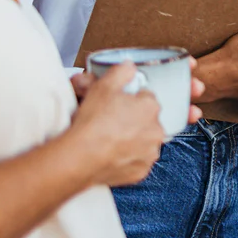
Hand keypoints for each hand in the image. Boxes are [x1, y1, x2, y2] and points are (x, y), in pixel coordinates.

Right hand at [66, 62, 166, 186]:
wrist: (80, 157)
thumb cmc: (92, 122)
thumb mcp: (103, 86)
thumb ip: (121, 72)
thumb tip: (130, 67)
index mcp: (151, 107)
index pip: (147, 99)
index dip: (131, 100)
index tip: (119, 105)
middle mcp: (157, 130)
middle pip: (148, 121)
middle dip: (134, 120)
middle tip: (114, 123)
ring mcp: (150, 152)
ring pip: (145, 141)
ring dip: (134, 139)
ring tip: (112, 139)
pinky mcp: (141, 171)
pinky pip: (138, 161)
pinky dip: (128, 158)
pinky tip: (113, 154)